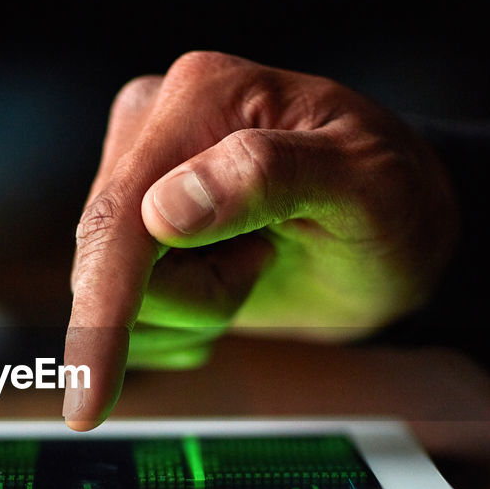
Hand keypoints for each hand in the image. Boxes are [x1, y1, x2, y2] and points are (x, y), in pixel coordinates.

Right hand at [62, 51, 458, 430]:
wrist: (399, 234)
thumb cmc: (395, 202)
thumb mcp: (366, 186)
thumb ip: (269, 177)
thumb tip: (163, 211)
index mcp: (201, 95)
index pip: (123, 216)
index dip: (103, 310)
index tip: (90, 393)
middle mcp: (154, 126)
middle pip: (108, 263)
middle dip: (192, 298)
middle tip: (267, 262)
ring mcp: (140, 177)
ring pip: (108, 292)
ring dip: (193, 308)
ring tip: (258, 262)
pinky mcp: (138, 226)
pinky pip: (121, 307)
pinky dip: (181, 319)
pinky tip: (232, 280)